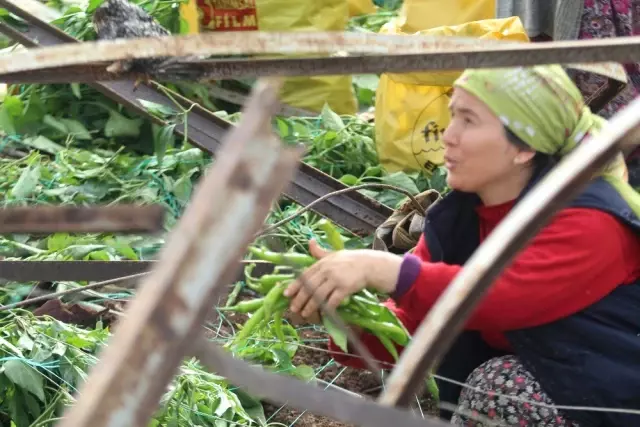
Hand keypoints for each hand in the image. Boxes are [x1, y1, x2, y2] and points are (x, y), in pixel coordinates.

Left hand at [284, 239, 402, 318]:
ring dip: (311, 306)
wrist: (368, 264)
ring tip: (305, 313)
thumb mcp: (333, 253)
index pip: (304, 275)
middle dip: (300, 299)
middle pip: (309, 287)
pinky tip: (324, 313)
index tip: (286, 294)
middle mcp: (327, 270)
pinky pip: (333, 300)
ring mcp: (336, 279)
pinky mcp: (345, 288)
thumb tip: (309, 241)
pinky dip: (327, 308)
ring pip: (319, 295)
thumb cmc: (349, 260)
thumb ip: (319, 251)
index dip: (294, 285)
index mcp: (322, 263)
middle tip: (294, 309)